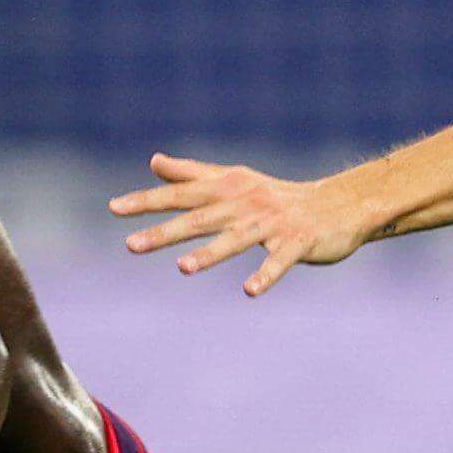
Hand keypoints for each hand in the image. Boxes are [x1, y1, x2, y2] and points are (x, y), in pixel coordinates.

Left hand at [113, 155, 371, 296]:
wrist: (338, 207)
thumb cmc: (278, 197)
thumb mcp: (234, 180)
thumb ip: (192, 173)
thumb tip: (153, 161)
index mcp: (228, 188)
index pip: (181, 193)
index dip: (148, 200)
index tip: (114, 208)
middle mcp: (245, 203)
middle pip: (200, 218)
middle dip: (165, 231)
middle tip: (131, 245)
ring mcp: (272, 223)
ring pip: (236, 239)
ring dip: (210, 253)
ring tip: (183, 268)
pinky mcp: (297, 243)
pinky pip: (279, 261)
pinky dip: (265, 275)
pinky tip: (249, 291)